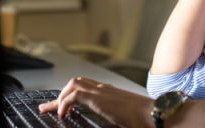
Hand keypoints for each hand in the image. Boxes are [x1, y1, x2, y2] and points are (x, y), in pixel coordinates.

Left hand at [38, 76, 153, 127]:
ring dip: (61, 96)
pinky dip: (64, 103)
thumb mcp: (126, 118)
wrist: (154, 115)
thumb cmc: (145, 119)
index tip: (63, 106)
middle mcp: (105, 89)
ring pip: (73, 84)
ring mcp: (101, 91)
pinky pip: (73, 95)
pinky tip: (62, 114)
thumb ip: (118, 117)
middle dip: (62, 93)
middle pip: (77, 82)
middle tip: (50, 107)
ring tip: (55, 110)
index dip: (73, 95)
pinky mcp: (98, 97)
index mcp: (111, 93)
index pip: (87, 87)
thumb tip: (117, 121)